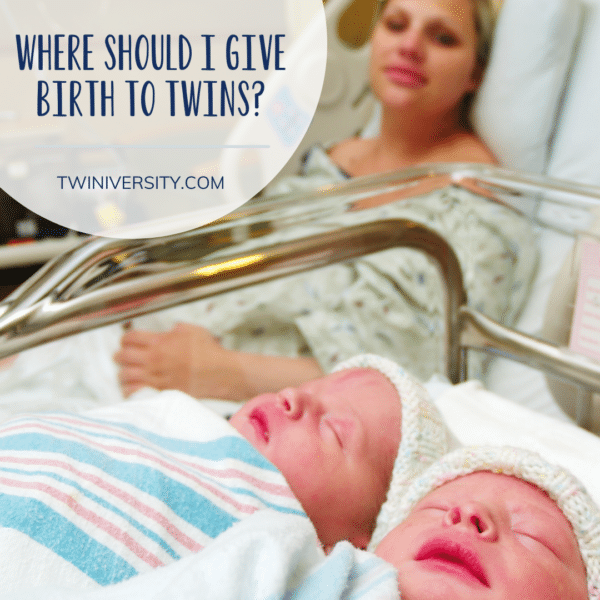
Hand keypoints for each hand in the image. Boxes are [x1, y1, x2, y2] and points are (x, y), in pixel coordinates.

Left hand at [114, 323, 248, 399]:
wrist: (220, 373)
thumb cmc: (210, 352)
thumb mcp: (193, 330)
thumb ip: (175, 329)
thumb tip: (169, 331)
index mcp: (160, 342)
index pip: (130, 338)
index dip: (126, 338)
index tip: (128, 341)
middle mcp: (154, 360)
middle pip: (122, 356)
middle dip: (120, 355)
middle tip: (122, 356)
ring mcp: (155, 377)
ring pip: (124, 375)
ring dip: (123, 373)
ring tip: (127, 372)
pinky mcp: (160, 392)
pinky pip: (134, 393)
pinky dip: (129, 390)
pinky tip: (132, 388)